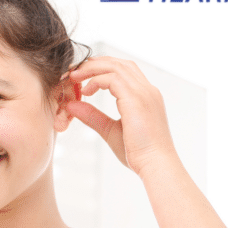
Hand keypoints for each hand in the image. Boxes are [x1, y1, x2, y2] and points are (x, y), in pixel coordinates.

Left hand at [64, 56, 176, 175]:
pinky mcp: (136, 99)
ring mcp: (144, 92)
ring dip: (92, 68)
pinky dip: (96, 80)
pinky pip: (112, 79)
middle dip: (94, 64)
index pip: (124, 70)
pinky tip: (86, 91)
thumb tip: (71, 105)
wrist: (155, 165)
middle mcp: (147, 90)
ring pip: (115, 66)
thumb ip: (92, 116)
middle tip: (74, 72)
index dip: (101, 69)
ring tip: (74, 77)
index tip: (82, 78)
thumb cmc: (138, 153)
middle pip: (119, 63)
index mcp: (145, 96)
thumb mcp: (110, 130)